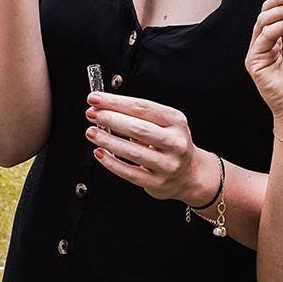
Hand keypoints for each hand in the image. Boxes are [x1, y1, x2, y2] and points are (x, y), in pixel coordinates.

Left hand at [84, 92, 217, 203]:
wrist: (190, 174)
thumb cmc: (170, 144)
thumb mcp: (164, 124)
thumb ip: (137, 116)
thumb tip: (103, 108)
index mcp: (176, 121)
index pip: (142, 107)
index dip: (115, 102)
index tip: (96, 98)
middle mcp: (175, 142)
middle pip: (137, 128)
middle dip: (110, 119)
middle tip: (91, 114)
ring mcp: (167, 165)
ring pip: (132, 151)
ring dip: (107, 140)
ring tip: (91, 132)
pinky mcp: (157, 183)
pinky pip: (129, 172)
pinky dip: (111, 162)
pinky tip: (100, 152)